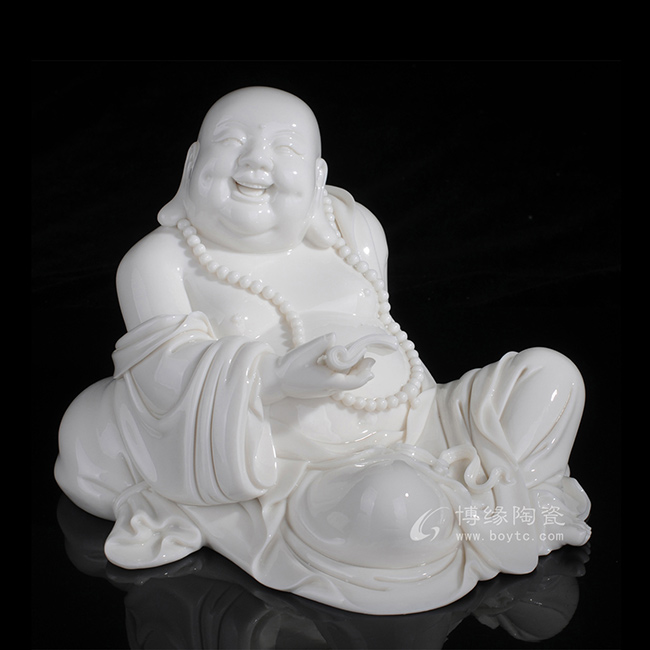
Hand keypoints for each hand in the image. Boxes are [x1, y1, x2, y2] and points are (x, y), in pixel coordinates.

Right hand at [259, 334, 375, 402]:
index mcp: (326, 381)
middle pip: (351, 382)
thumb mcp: (305, 351)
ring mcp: (324, 389)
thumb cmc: (289, 367)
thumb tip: (334, 337)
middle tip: (371, 360)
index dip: (363, 374)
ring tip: (365, 361)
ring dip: (355, 372)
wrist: (275, 380)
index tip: (370, 364)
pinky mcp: (320, 387)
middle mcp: (328, 388)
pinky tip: (348, 365)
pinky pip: (338, 381)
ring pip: (345, 381)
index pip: (351, 382)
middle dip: (362, 372)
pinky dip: (345, 373)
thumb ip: (321, 343)